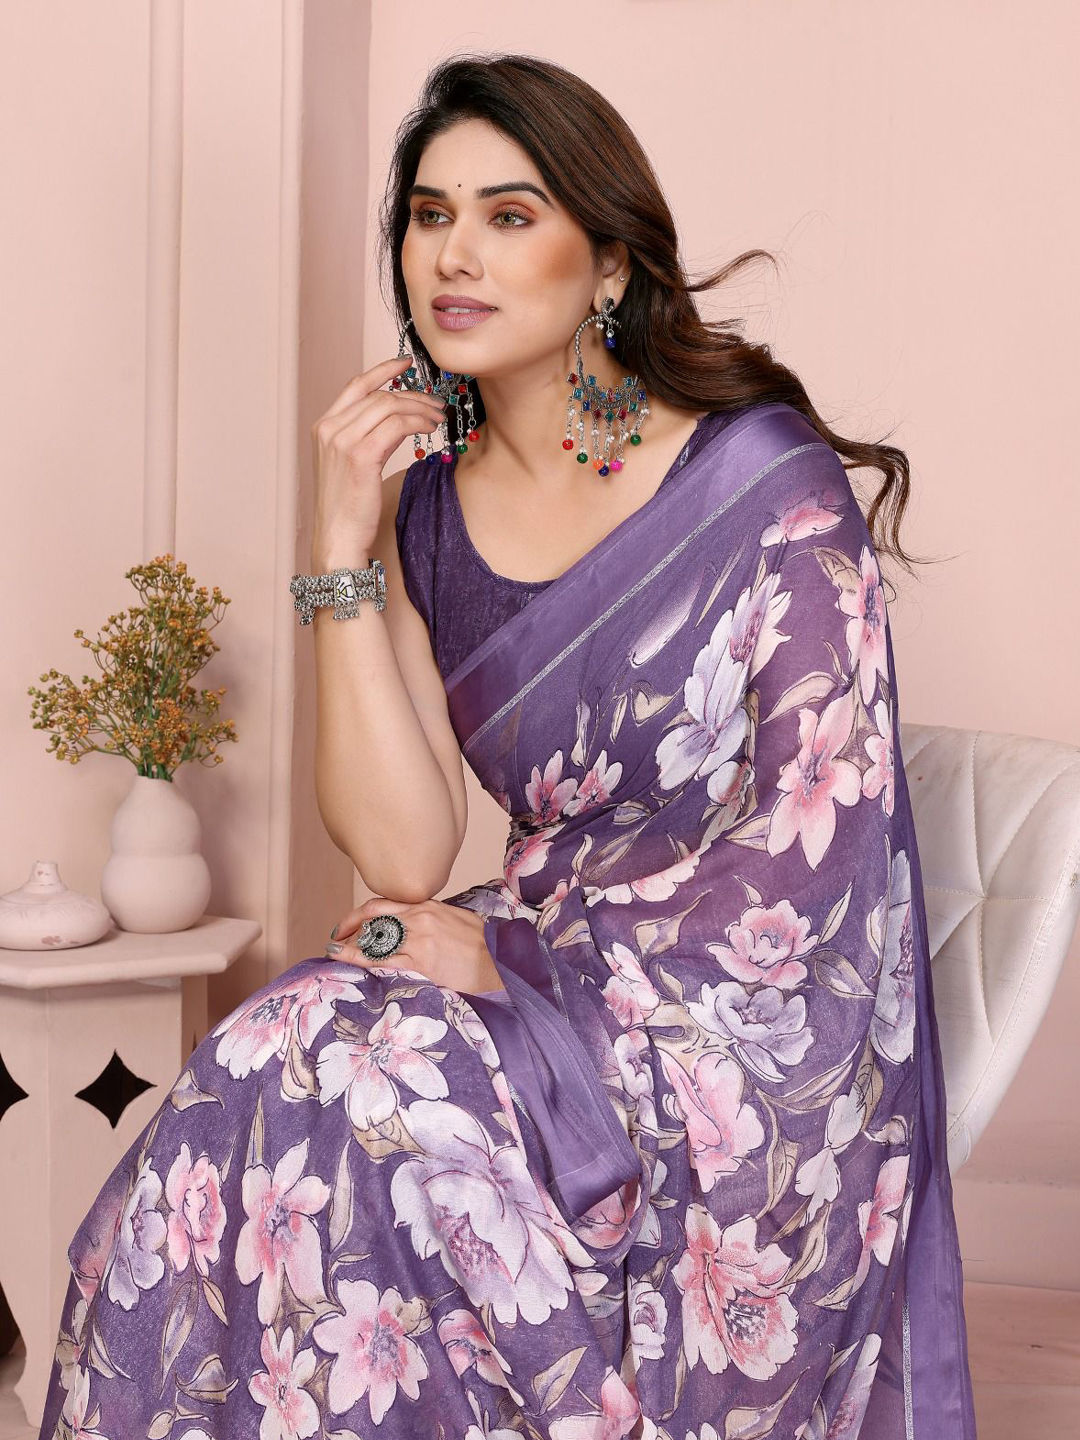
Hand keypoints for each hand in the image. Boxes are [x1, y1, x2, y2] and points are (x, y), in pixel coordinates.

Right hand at [310, 356, 447, 566]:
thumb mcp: (352, 463)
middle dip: (412, 394)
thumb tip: (398, 419)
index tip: (407, 363)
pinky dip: (417, 422)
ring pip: (389, 406)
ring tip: (438, 417)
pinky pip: (396, 426)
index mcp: (324, 426)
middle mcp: (329, 429)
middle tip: (436, 402)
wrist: (337, 537)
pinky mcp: (360, 456)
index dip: (383, 369)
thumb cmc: (349, 506)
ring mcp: (342, 441)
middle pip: (378, 394)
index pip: (356, 385)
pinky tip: (429, 428)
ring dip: (419, 408)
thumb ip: (366, 437)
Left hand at [324, 896, 504, 994]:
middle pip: (373, 918)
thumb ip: (432, 920)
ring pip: (373, 938)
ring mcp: (419, 938)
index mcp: (428, 905)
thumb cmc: (485, 945)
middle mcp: (420, 917)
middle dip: (349, 928)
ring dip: (349, 946)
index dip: (360, 913)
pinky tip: (346, 961)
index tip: (348, 923)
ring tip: (334, 952)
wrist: (501, 961)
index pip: (384, 904)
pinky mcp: (421, 960)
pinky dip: (361, 959)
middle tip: (334, 938)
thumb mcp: (456, 921)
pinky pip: (383, 959)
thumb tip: (413, 926)